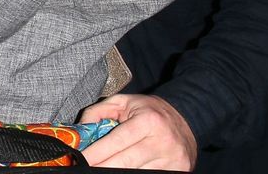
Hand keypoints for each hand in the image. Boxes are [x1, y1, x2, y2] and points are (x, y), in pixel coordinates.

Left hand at [80, 94, 196, 170]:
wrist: (187, 118)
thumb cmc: (149, 111)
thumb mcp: (123, 102)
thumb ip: (98, 111)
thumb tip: (80, 130)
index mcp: (148, 120)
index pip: (116, 141)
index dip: (95, 153)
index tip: (80, 158)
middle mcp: (162, 141)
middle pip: (125, 162)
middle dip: (101, 166)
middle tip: (84, 167)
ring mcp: (172, 160)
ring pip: (135, 173)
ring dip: (114, 172)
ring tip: (100, 168)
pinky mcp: (178, 170)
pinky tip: (120, 170)